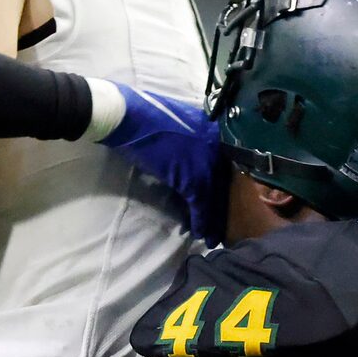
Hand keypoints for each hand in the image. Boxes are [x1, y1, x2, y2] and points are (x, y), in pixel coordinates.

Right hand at [98, 87, 225, 239]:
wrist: (131, 118)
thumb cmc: (148, 118)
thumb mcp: (180, 125)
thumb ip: (195, 141)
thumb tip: (194, 157)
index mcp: (216, 131)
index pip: (226, 167)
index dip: (224, 190)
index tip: (224, 206)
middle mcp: (217, 146)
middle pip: (225, 185)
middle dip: (222, 209)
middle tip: (222, 228)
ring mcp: (207, 162)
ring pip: (215, 198)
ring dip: (214, 221)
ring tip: (213, 238)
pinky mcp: (192, 177)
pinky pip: (201, 204)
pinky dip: (201, 220)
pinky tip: (201, 233)